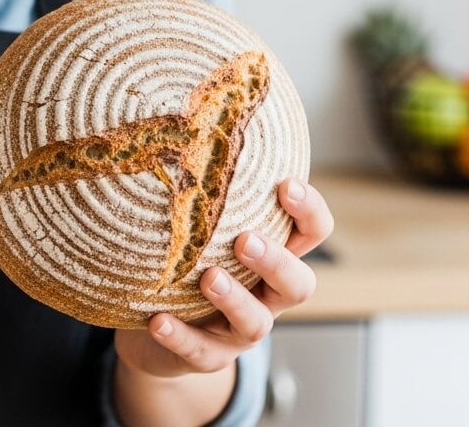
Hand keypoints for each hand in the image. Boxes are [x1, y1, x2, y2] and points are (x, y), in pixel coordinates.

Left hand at [114, 178, 334, 378]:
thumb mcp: (200, 227)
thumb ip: (203, 188)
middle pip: (298, 285)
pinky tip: (157, 319)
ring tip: (208, 277)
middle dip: (276, 261)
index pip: (312, 234)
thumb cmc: (186, 262)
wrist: (157, 331)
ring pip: (255, 323)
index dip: (309, 212)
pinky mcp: (207, 356)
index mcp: (273, 257)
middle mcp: (267, 296)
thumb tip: (181, 112)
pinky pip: (199, 351)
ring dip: (234, 299)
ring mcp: (238, 331)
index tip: (286, 185)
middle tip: (245, 239)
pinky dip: (179, 336)